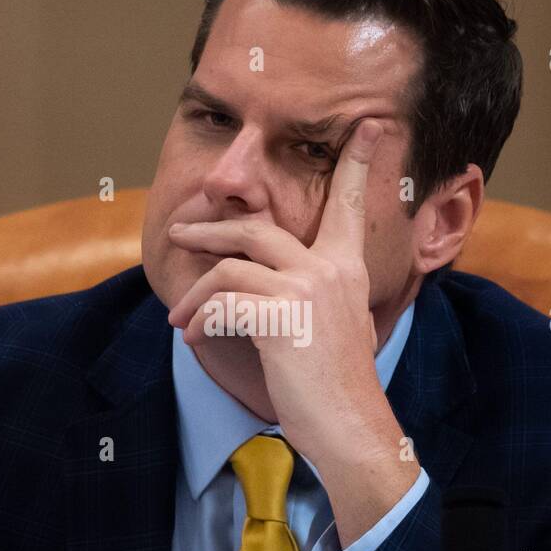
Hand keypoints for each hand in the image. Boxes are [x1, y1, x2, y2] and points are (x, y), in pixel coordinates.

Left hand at [166, 119, 418, 545]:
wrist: (350, 427)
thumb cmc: (337, 385)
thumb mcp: (337, 324)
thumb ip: (313, 291)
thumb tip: (259, 280)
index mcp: (347, 267)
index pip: (350, 202)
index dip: (358, 160)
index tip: (370, 123)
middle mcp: (329, 270)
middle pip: (256, 228)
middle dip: (211, 231)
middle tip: (181, 232)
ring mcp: (305, 292)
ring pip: (229, 268)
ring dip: (195, 293)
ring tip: (180, 316)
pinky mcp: (280, 320)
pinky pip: (222, 305)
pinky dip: (202, 321)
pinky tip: (196, 339)